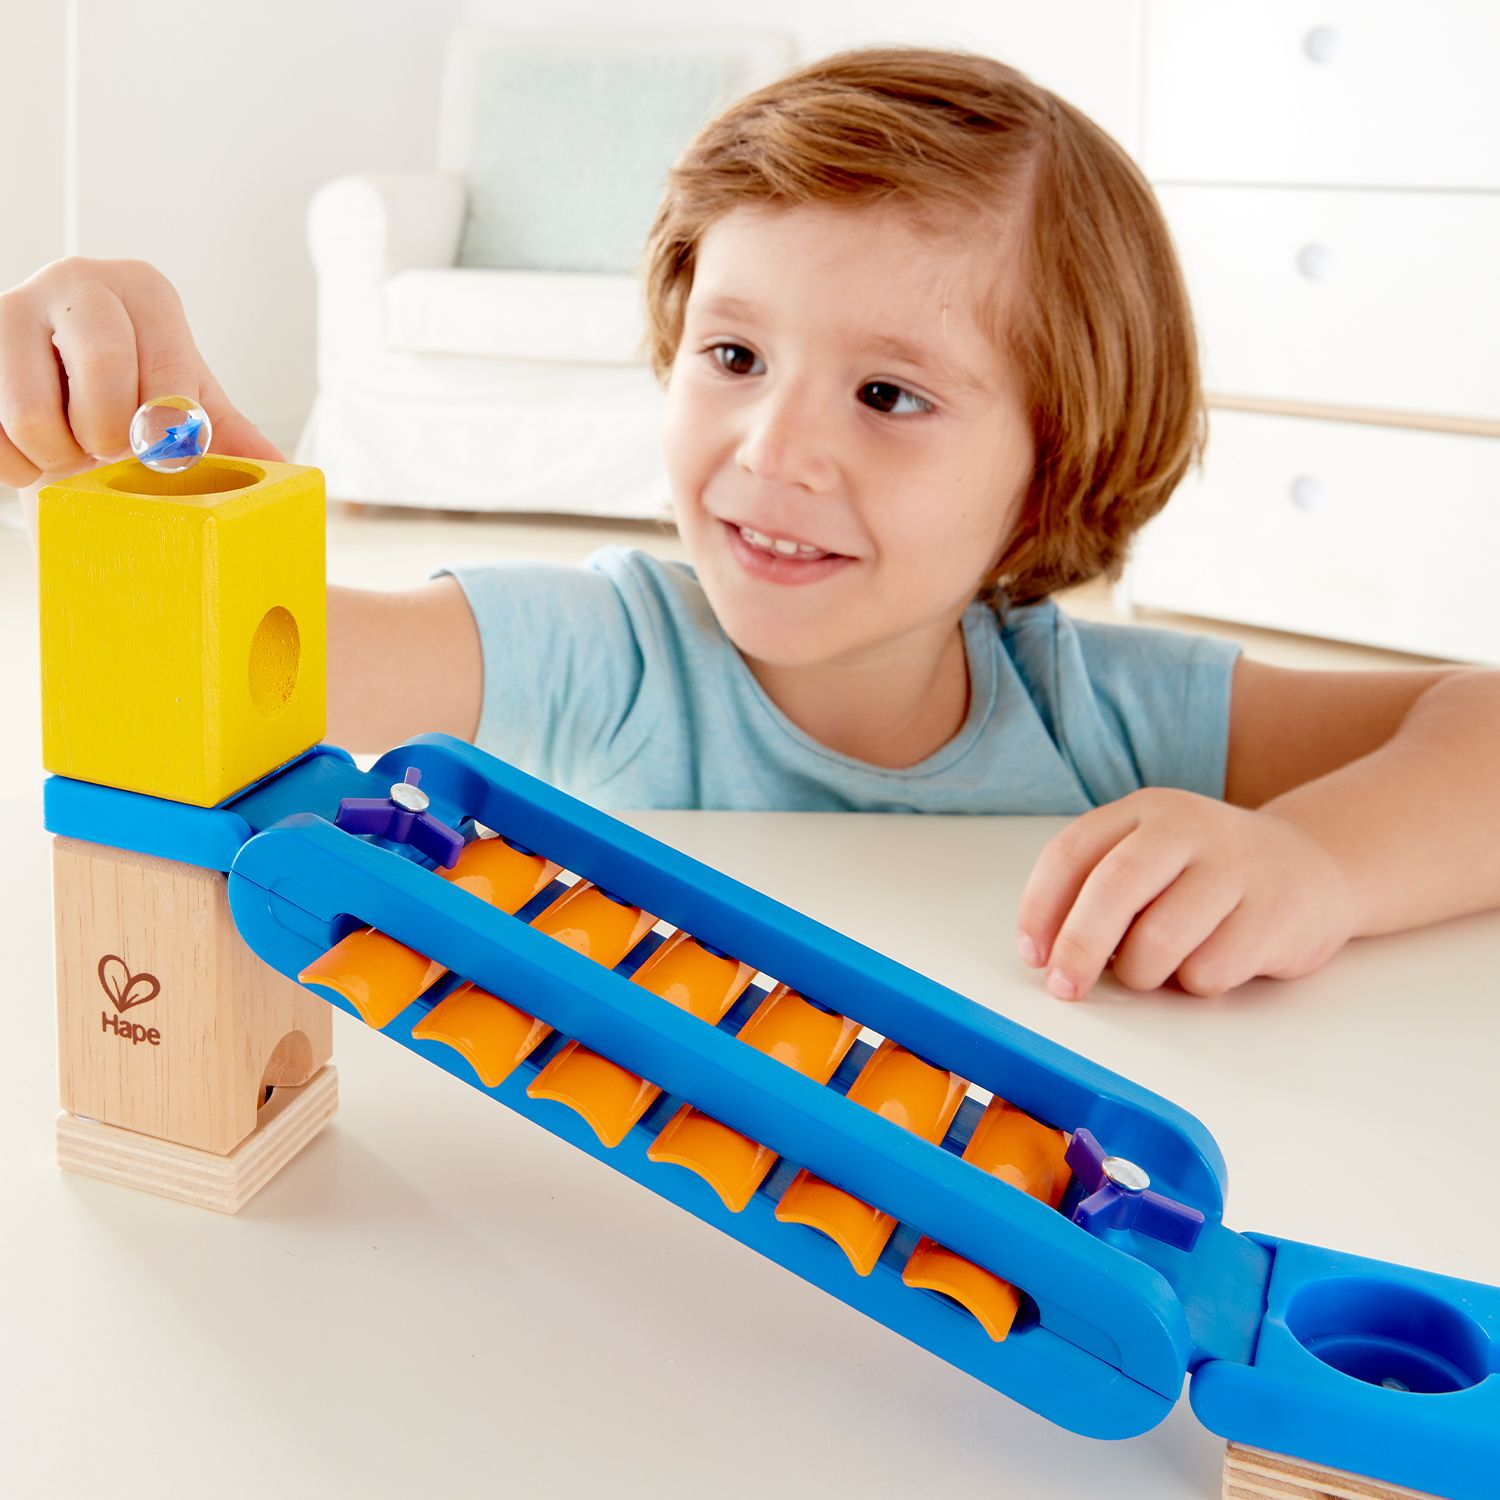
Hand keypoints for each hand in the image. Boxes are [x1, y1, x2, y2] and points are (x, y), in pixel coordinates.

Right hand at [0, 256, 281, 492]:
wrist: (63, 390)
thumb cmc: (139, 394)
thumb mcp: (192, 407)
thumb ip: (234, 437)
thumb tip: (286, 474)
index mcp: (144, 290)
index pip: (170, 377)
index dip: (169, 434)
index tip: (161, 450)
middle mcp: (75, 281)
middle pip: (103, 370)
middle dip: (113, 438)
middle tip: (111, 451)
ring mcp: (8, 309)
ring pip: (32, 413)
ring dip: (59, 457)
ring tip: (72, 450)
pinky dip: (15, 466)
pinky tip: (34, 456)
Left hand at [1016, 788, 1360, 999]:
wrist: (1313, 866)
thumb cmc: (1209, 875)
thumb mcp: (1150, 857)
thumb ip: (1098, 888)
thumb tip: (1049, 952)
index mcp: (1144, 811)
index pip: (1071, 853)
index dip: (1040, 909)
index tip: (1033, 955)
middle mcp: (1189, 828)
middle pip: (1112, 889)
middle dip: (1079, 948)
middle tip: (1066, 987)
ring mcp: (1236, 867)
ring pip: (1159, 940)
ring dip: (1143, 973)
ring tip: (1158, 968)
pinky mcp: (1276, 913)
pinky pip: (1209, 971)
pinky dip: (1195, 983)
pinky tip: (1214, 960)